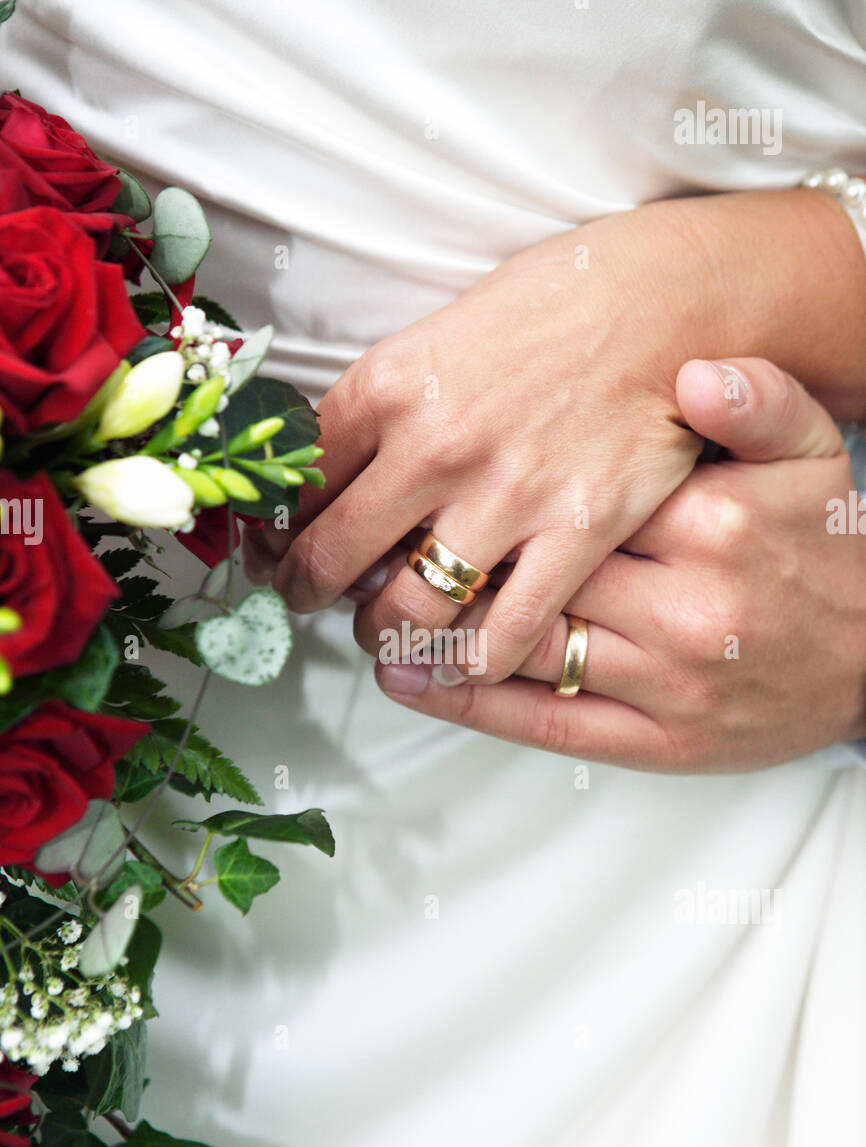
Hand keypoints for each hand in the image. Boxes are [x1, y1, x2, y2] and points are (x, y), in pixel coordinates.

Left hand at [246, 189, 865, 693]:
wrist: (671, 299)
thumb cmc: (559, 305)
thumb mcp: (443, 331)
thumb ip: (387, 405)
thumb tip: (333, 470)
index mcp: (390, 386)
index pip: (297, 483)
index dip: (274, 528)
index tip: (273, 544)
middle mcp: (435, 446)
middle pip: (331, 557)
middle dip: (306, 592)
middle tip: (307, 600)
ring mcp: (505, 498)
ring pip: (407, 610)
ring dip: (381, 635)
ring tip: (382, 633)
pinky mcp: (575, 536)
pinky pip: (503, 634)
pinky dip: (470, 662)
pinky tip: (458, 658)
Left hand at [372, 358, 865, 772]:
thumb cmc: (830, 551)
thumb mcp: (816, 456)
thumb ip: (759, 403)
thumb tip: (699, 373)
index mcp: (705, 521)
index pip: (558, 498)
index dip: (466, 488)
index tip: (398, 472)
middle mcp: (677, 603)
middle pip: (521, 571)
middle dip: (425, 557)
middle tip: (343, 544)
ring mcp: (663, 679)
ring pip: (517, 647)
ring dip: (426, 628)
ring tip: (353, 604)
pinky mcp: (654, 741)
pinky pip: (543, 720)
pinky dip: (467, 702)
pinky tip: (408, 676)